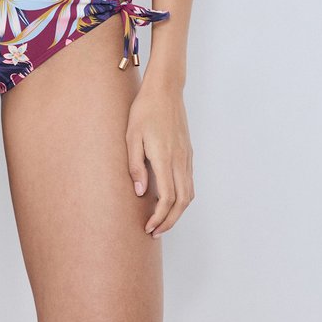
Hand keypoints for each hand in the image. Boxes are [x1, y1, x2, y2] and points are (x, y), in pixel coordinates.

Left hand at [125, 83, 194, 236]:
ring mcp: (186, 156)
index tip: (148, 227)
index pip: (167, 198)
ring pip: (189, 193)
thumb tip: (142, 192)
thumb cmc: (144, 110)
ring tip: (162, 220)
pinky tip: (169, 199)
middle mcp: (180, 160)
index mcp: (165, 157)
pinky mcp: (188, 152)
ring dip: (178, 211)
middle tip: (155, 232)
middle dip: (170, 221)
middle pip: (182, 201)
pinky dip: (182, 197)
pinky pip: (189, 181)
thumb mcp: (132, 136)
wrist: (165, 90)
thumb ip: (136, 165)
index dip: (159, 217)